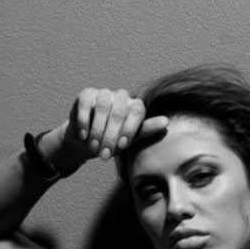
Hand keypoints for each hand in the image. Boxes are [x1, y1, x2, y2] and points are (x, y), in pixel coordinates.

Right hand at [49, 87, 168, 172]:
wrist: (86, 143)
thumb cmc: (111, 142)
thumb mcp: (129, 141)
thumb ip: (145, 131)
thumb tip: (166, 121)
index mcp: (134, 106)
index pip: (137, 111)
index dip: (129, 128)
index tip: (122, 146)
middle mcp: (121, 97)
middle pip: (119, 110)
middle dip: (111, 135)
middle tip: (104, 154)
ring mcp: (104, 93)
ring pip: (103, 106)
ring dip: (98, 130)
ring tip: (94, 148)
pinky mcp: (87, 94)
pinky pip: (86, 103)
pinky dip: (84, 121)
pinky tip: (83, 135)